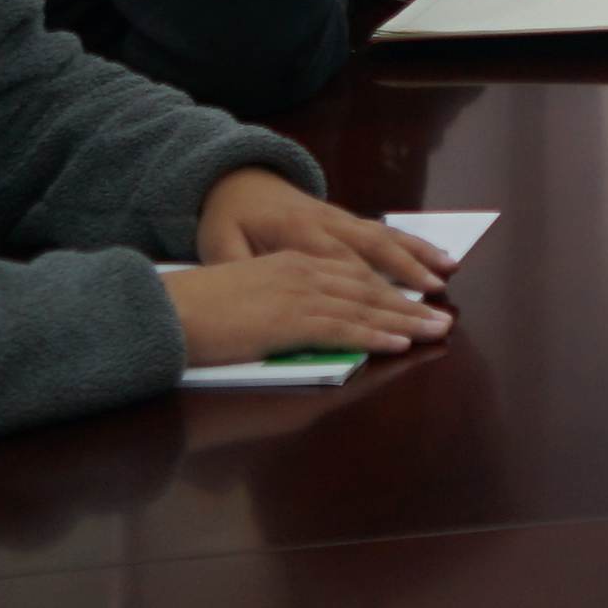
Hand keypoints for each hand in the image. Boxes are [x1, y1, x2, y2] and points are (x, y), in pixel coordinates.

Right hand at [163, 248, 456, 367]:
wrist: (164, 310)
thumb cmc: (195, 311)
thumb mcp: (246, 299)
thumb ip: (280, 308)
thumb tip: (306, 328)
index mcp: (288, 263)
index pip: (349, 274)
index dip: (386, 287)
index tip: (415, 298)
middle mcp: (299, 271)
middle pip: (367, 287)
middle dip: (408, 304)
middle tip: (442, 317)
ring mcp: (297, 293)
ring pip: (364, 306)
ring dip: (404, 320)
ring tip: (435, 331)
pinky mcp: (289, 319)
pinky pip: (343, 327)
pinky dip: (376, 335)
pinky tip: (400, 343)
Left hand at [195, 171, 464, 284]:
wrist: (235, 179)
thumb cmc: (226, 220)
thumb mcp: (218, 246)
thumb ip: (241, 269)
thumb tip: (260, 293)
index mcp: (295, 231)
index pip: (338, 266)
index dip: (367, 292)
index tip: (393, 317)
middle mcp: (326, 222)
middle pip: (372, 253)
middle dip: (406, 280)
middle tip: (435, 306)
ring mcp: (339, 218)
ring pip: (384, 237)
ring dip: (417, 257)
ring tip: (447, 275)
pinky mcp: (345, 219)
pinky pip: (384, 231)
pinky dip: (412, 244)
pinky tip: (437, 256)